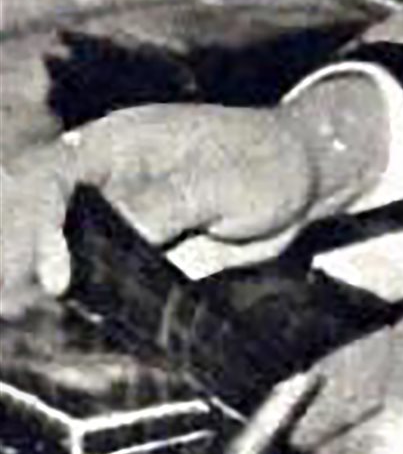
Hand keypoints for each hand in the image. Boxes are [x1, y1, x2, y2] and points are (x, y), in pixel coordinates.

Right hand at [0, 103, 318, 314]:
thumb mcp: (221, 182)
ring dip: (67, 277)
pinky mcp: (145, 243)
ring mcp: (129, 210)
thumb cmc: (270, 162)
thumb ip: (165, 205)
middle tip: (45, 298)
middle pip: (54, 214)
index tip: (59, 272)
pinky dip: (98, 290)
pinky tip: (93, 313)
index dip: (46, 223)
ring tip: (59, 311)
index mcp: (127, 140)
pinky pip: (108, 268)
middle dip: (42, 255)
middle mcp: (116, 175)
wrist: (310, 181)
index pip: (59, 175)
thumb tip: (110, 236)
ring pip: (76, 246)